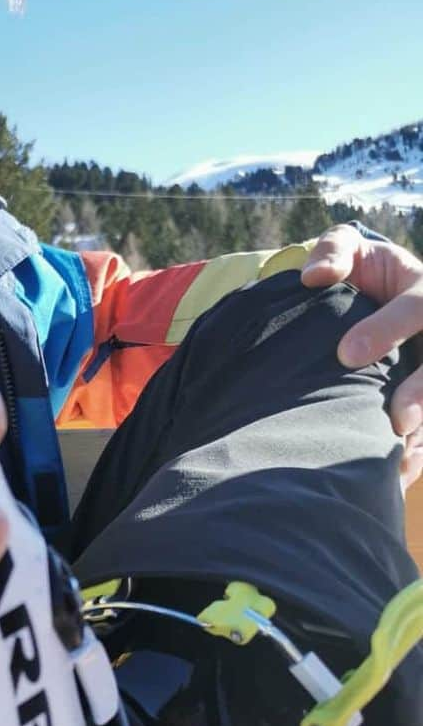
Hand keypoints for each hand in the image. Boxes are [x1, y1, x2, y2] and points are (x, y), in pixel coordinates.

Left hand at [301, 223, 422, 487]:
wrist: (383, 290)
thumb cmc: (365, 271)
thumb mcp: (352, 249)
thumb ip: (334, 251)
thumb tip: (313, 278)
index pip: (418, 307)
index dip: (387, 329)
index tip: (345, 354)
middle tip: (397, 422)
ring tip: (402, 460)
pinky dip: (421, 451)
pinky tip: (400, 475)